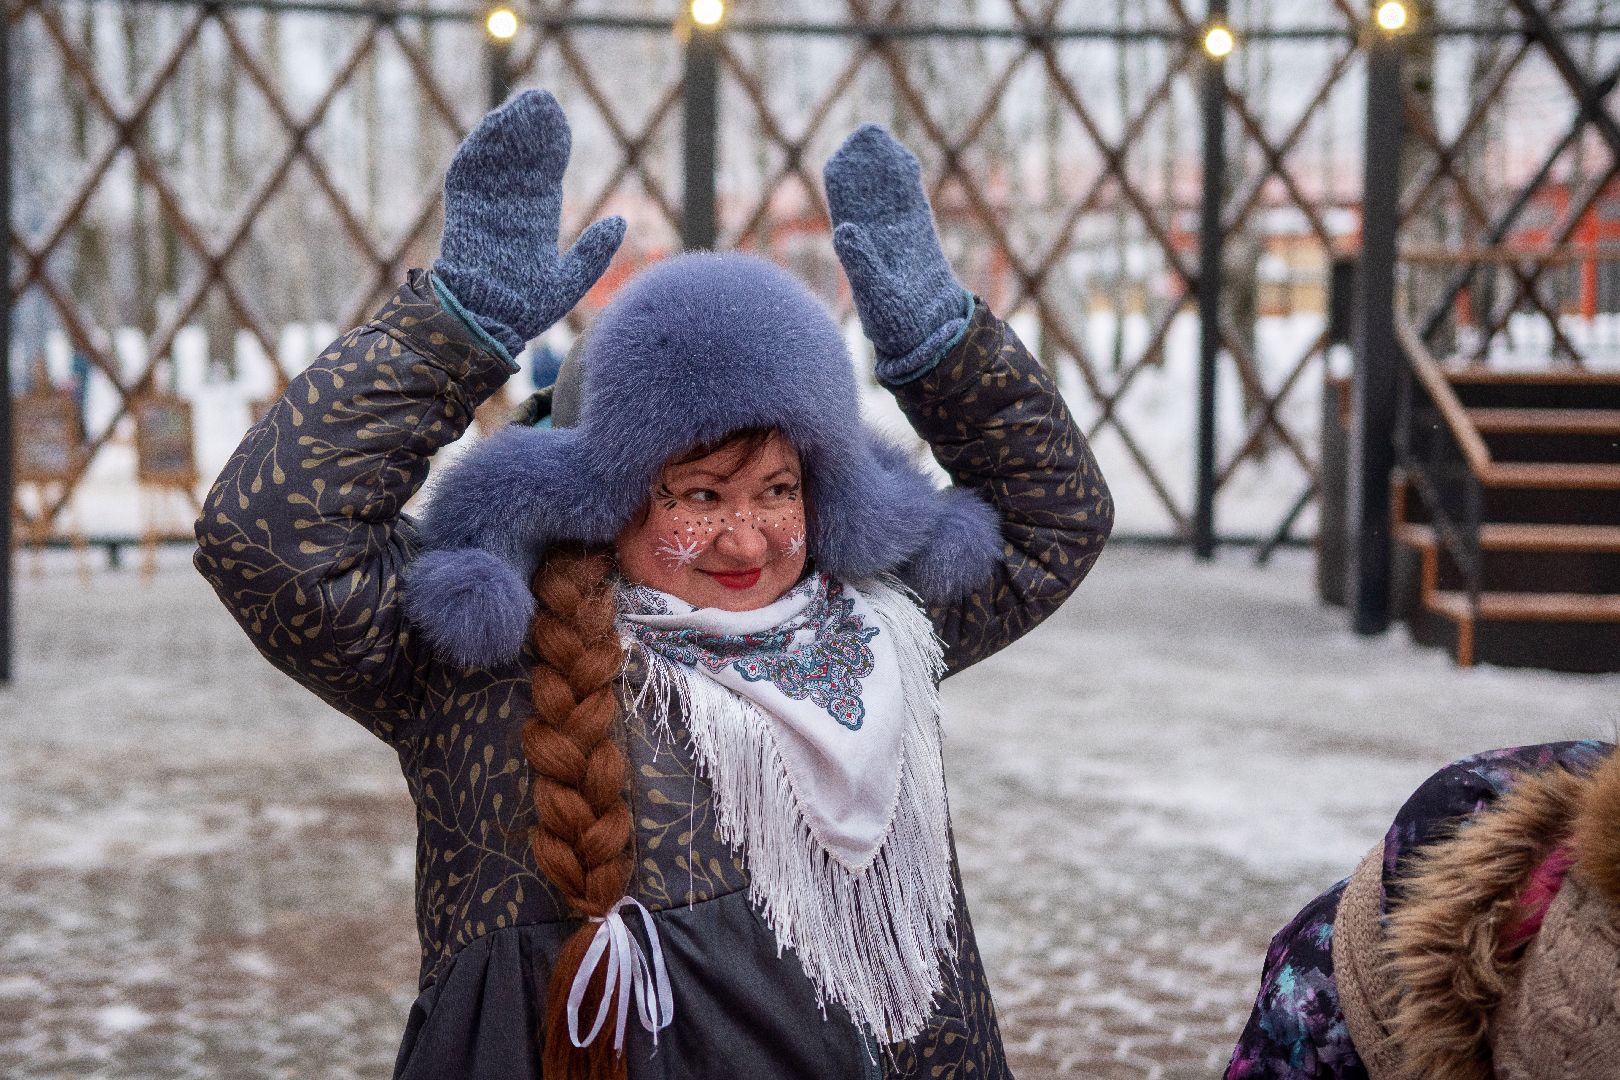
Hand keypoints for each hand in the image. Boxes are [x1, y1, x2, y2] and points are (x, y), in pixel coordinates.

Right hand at [434, 90, 624, 356]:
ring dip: (507, 130)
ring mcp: (484, 208)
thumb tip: (620, 222)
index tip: (562, 125)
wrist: (486, 323)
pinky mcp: (462, 209)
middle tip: (544, 102)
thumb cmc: (525, 311)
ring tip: (523, 104)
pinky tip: (495, 122)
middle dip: (531, 132)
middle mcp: (509, 211)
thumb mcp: (569, 281)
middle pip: (520, 162)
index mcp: (534, 224)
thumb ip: (593, 253)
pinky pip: (469, 170)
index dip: (553, 150)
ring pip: (495, 160)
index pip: (544, 178)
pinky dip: (480, 146)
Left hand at [823, 124, 970, 382]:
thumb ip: (860, 261)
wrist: (929, 333)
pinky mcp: (920, 235)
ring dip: (884, 166)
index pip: (845, 208)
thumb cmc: (896, 324)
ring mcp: (899, 234)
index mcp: (856, 250)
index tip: (840, 158)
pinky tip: (902, 159)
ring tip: (878, 136)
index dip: (843, 182)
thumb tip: (844, 229)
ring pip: (889, 193)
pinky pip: (911, 201)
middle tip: (864, 134)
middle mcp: (875, 239)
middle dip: (864, 165)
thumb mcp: (875, 293)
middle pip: (866, 193)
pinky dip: (906, 180)